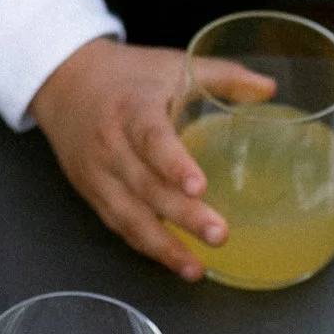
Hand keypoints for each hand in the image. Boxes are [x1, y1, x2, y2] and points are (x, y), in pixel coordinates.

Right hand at [29, 37, 270, 277]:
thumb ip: (224, 76)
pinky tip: (176, 262)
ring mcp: (99, 174)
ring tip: (197, 268)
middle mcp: (112, 145)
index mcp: (133, 109)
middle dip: (183, 216)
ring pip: (130, 216)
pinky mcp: (93, 194)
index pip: (152, 138)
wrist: (64, 82)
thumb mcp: (173, 65)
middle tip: (220, 235)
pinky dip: (148, 247)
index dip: (174, 164)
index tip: (199, 186)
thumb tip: (269, 89)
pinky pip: (121, 226)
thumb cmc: (127, 76)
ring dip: (164, 247)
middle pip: (146, 187)